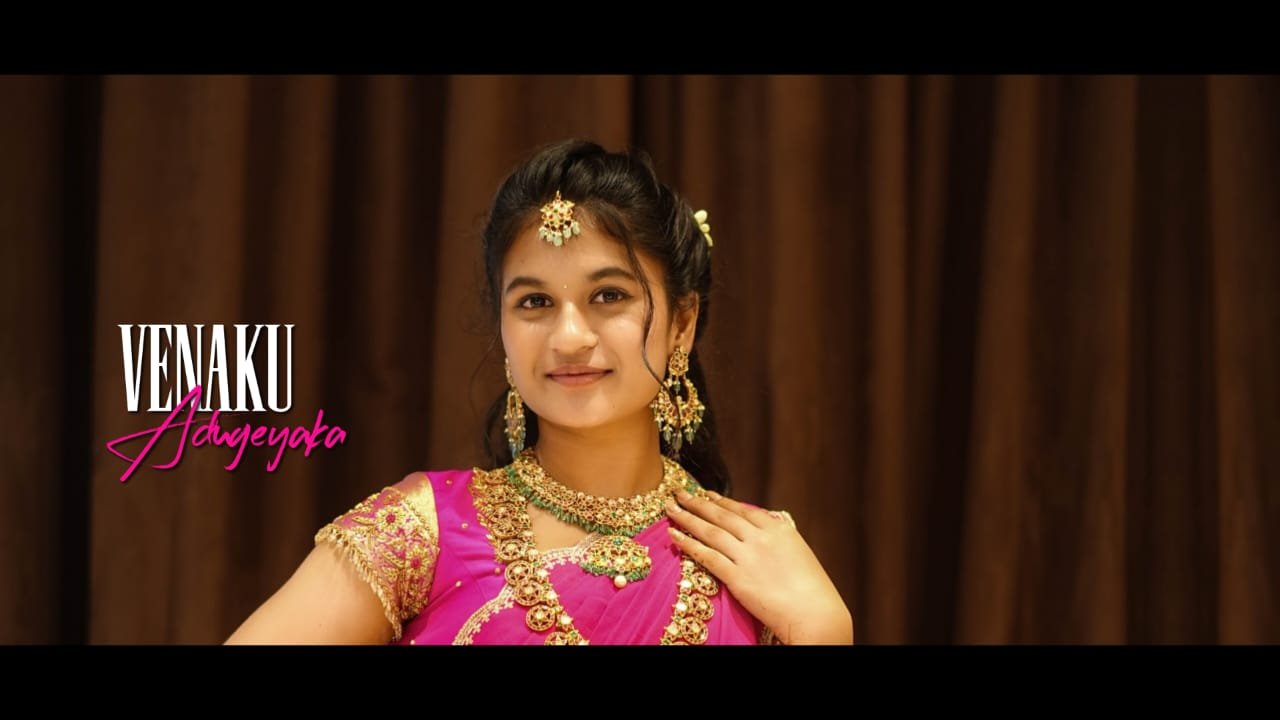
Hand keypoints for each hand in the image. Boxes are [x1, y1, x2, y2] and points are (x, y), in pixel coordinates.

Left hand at [665, 490, 853, 644]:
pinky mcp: (736, 577)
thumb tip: (765, 528)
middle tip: (679, 493)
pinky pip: (706, 556)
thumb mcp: (798, 553)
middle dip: (697, 503)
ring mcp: (747, 556)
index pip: (742, 510)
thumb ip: (778, 538)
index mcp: (778, 529)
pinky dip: (688, 544)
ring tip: (671, 508)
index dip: (721, 501)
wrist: (815, 614)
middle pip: (721, 516)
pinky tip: (675, 536)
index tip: (706, 494)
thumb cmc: (812, 590)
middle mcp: (760, 538)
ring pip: (710, 531)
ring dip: (687, 518)